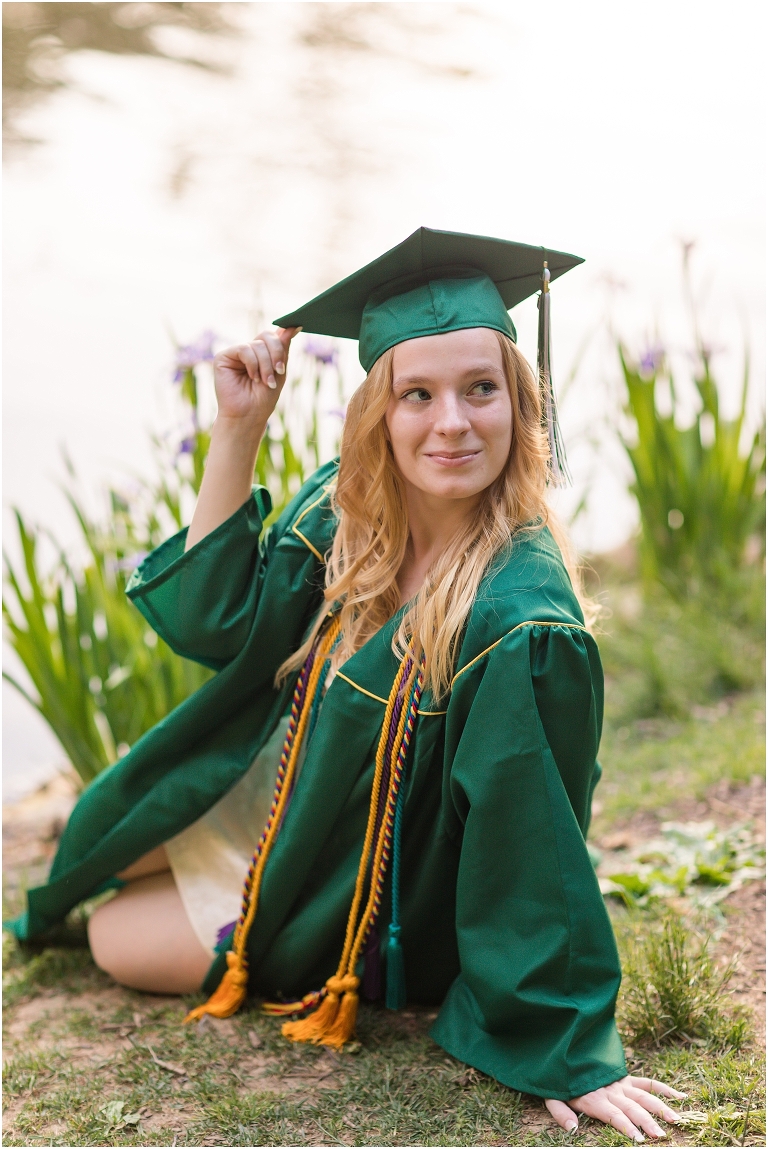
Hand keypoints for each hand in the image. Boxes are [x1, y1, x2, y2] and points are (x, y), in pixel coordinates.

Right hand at [212, 327, 299, 430]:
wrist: (248, 416)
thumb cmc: (263, 399)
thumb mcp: (279, 372)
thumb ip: (283, 349)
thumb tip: (292, 326)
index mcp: (262, 354)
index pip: (273, 337)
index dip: (284, 332)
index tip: (298, 326)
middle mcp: (248, 351)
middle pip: (267, 336)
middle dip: (277, 353)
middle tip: (279, 370)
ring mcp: (236, 353)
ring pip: (257, 345)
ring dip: (265, 365)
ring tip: (264, 382)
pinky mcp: (223, 357)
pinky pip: (244, 349)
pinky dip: (253, 364)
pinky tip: (253, 377)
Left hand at [546, 1076, 686, 1141]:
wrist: (562, 1048)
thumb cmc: (558, 1078)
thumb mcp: (552, 1095)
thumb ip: (560, 1113)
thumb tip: (572, 1129)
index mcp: (593, 1098)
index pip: (614, 1115)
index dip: (626, 1126)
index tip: (639, 1139)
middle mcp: (610, 1090)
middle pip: (632, 1108)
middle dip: (647, 1123)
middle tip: (660, 1136)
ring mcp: (619, 1083)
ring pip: (644, 1096)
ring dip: (660, 1108)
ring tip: (675, 1120)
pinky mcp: (624, 1078)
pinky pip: (646, 1082)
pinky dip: (663, 1088)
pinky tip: (680, 1096)